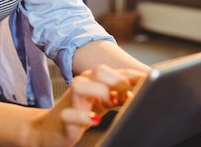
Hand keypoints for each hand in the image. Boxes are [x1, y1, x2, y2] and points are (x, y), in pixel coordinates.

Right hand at [28, 65, 143, 146]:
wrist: (49, 129)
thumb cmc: (80, 112)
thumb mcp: (103, 101)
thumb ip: (121, 95)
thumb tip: (141, 92)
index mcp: (93, 79)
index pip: (117, 72)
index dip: (136, 77)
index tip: (151, 83)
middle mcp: (81, 84)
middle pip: (99, 71)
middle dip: (118, 82)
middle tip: (124, 97)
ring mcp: (71, 101)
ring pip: (82, 86)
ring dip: (100, 93)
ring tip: (110, 104)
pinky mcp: (64, 118)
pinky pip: (72, 114)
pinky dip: (85, 117)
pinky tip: (94, 120)